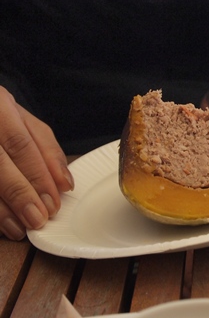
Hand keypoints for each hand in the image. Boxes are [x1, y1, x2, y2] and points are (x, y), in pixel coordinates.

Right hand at [0, 87, 73, 239]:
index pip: (22, 145)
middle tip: (38, 218)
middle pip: (0, 164)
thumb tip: (64, 182)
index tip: (54, 200)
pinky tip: (0, 225)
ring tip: (20, 228)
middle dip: (22, 194)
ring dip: (1, 208)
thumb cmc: (0, 118)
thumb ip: (47, 149)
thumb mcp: (23, 121)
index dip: (39, 175)